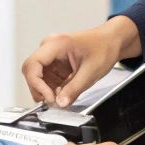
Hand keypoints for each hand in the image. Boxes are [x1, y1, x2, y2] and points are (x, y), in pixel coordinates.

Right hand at [23, 17, 137, 107]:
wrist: (112, 41)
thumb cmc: (104, 48)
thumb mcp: (91, 72)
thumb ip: (74, 89)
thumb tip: (60, 103)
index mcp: (56, 44)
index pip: (32, 65)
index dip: (37, 85)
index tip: (49, 98)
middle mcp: (49, 48)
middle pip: (31, 73)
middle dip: (41, 90)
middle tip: (56, 102)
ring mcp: (51, 56)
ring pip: (38, 78)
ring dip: (48, 90)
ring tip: (65, 95)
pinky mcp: (55, 64)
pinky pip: (47, 79)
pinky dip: (54, 89)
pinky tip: (66, 90)